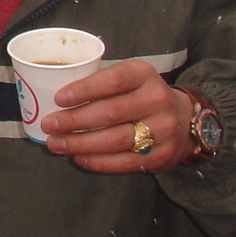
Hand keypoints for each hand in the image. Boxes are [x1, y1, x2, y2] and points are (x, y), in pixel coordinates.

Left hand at [43, 61, 199, 173]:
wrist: (186, 120)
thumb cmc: (142, 96)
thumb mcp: (130, 78)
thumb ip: (102, 83)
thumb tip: (56, 98)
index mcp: (144, 75)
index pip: (113, 80)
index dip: (85, 89)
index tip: (59, 98)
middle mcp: (157, 100)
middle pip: (110, 113)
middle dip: (74, 120)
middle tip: (49, 125)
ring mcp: (163, 130)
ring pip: (115, 139)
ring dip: (81, 144)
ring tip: (56, 143)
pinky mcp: (162, 155)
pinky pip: (125, 161)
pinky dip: (98, 161)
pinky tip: (79, 158)